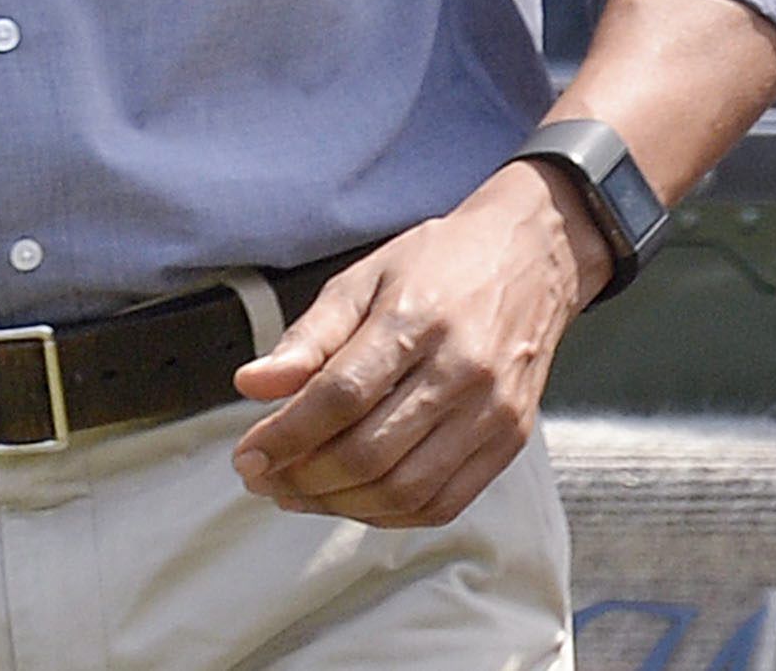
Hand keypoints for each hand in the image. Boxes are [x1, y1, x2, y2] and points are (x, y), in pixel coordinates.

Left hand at [229, 164, 609, 527]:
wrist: (529, 260)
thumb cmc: (437, 266)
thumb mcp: (360, 280)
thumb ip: (306, 337)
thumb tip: (250, 385)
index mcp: (414, 323)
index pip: (338, 398)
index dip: (285, 436)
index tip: (246, 455)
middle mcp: (460, 374)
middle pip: (370, 452)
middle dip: (302, 477)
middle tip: (261, 479)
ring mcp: (492, 414)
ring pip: (405, 489)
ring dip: (339, 504)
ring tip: (295, 494)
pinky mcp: (510, 442)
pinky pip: (444, 503)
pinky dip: (389, 515)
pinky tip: (350, 500)